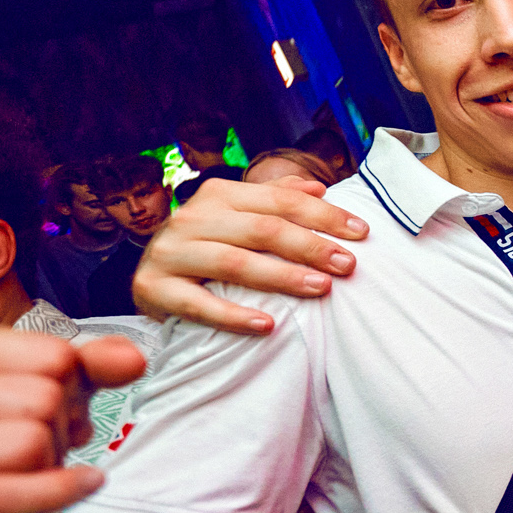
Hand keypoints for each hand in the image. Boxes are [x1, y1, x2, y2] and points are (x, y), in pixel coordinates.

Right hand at [0, 323, 144, 512]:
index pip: (47, 356)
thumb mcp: (8, 414)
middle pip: (41, 398)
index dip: (76, 392)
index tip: (67, 416)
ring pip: (23, 443)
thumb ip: (71, 375)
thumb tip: (131, 358)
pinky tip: (77, 490)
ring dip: (47, 471)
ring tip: (30, 481)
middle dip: (61, 436)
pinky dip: (47, 497)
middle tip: (45, 458)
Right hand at [134, 176, 368, 334]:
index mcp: (219, 195)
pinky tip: (268, 325)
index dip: (324, 214)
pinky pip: (198, 305)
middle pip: (262, 229)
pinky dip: (234, 316)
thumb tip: (319, 187)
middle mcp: (192, 217)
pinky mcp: (153, 288)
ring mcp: (170, 252)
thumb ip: (276, 200)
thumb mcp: (239, 217)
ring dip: (282, 277)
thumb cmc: (208, 246)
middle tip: (347, 265)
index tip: (362, 232)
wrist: (150, 279)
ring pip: (234, 263)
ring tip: (320, 289)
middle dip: (310, 246)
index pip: (281, 200)